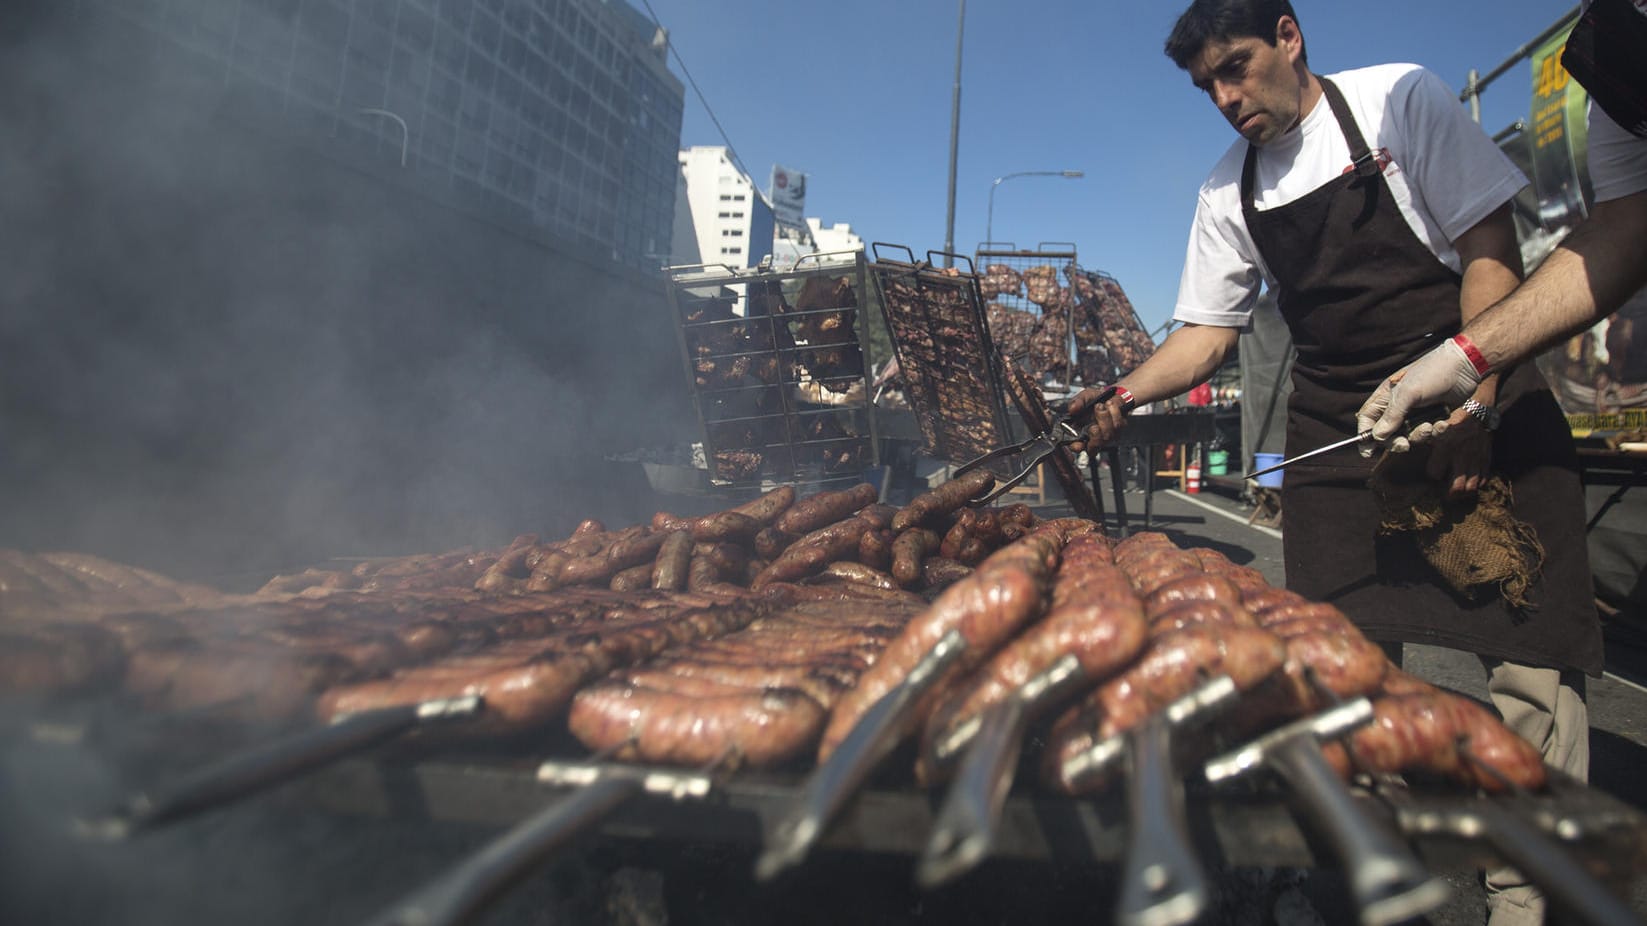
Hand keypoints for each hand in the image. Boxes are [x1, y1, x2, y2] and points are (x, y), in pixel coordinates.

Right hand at [1067, 384, 1130, 452]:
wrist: (1110, 395)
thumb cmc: (1094, 399)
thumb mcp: (1083, 397)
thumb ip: (1077, 402)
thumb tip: (1072, 408)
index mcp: (1079, 431)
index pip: (1076, 446)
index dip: (1076, 447)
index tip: (1078, 444)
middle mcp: (1092, 437)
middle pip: (1094, 447)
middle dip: (1095, 434)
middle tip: (1093, 422)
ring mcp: (1106, 436)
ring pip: (1107, 436)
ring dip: (1105, 418)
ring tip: (1102, 405)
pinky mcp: (1118, 431)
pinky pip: (1118, 426)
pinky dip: (1115, 413)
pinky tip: (1110, 405)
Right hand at [1355, 339, 1482, 453]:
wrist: (1464, 367)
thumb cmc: (1432, 373)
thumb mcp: (1408, 392)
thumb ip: (1392, 415)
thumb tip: (1377, 436)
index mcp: (1386, 398)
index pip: (1367, 420)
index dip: (1365, 436)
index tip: (1368, 452)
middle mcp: (1398, 407)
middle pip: (1386, 434)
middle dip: (1395, 442)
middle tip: (1404, 445)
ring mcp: (1415, 414)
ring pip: (1409, 436)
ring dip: (1419, 435)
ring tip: (1430, 426)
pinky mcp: (1433, 417)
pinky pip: (1429, 433)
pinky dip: (1436, 431)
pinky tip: (1443, 422)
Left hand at [1423, 409, 1491, 497]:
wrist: (1478, 412)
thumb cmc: (1452, 418)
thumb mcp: (1435, 426)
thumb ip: (1423, 439)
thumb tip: (1407, 445)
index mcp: (1445, 447)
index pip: (1434, 473)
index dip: (1432, 474)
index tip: (1431, 474)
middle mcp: (1461, 456)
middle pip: (1457, 487)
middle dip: (1449, 495)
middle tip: (1444, 496)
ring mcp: (1475, 459)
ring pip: (1471, 487)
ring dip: (1463, 493)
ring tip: (1456, 493)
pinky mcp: (1486, 459)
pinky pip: (1483, 479)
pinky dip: (1476, 484)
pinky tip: (1469, 482)